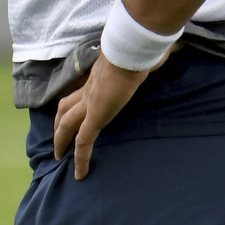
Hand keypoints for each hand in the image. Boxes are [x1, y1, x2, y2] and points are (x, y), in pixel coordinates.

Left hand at [53, 54, 152, 180]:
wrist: (130, 51)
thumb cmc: (139, 51)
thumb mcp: (142, 57)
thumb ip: (147, 60)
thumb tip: (167, 53)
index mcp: (97, 77)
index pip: (80, 91)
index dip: (74, 103)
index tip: (72, 112)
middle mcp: (88, 89)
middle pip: (65, 108)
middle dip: (59, 124)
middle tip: (57, 139)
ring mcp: (89, 103)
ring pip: (66, 125)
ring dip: (61, 140)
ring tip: (60, 157)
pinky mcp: (95, 116)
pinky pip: (84, 142)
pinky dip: (80, 158)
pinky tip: (80, 173)